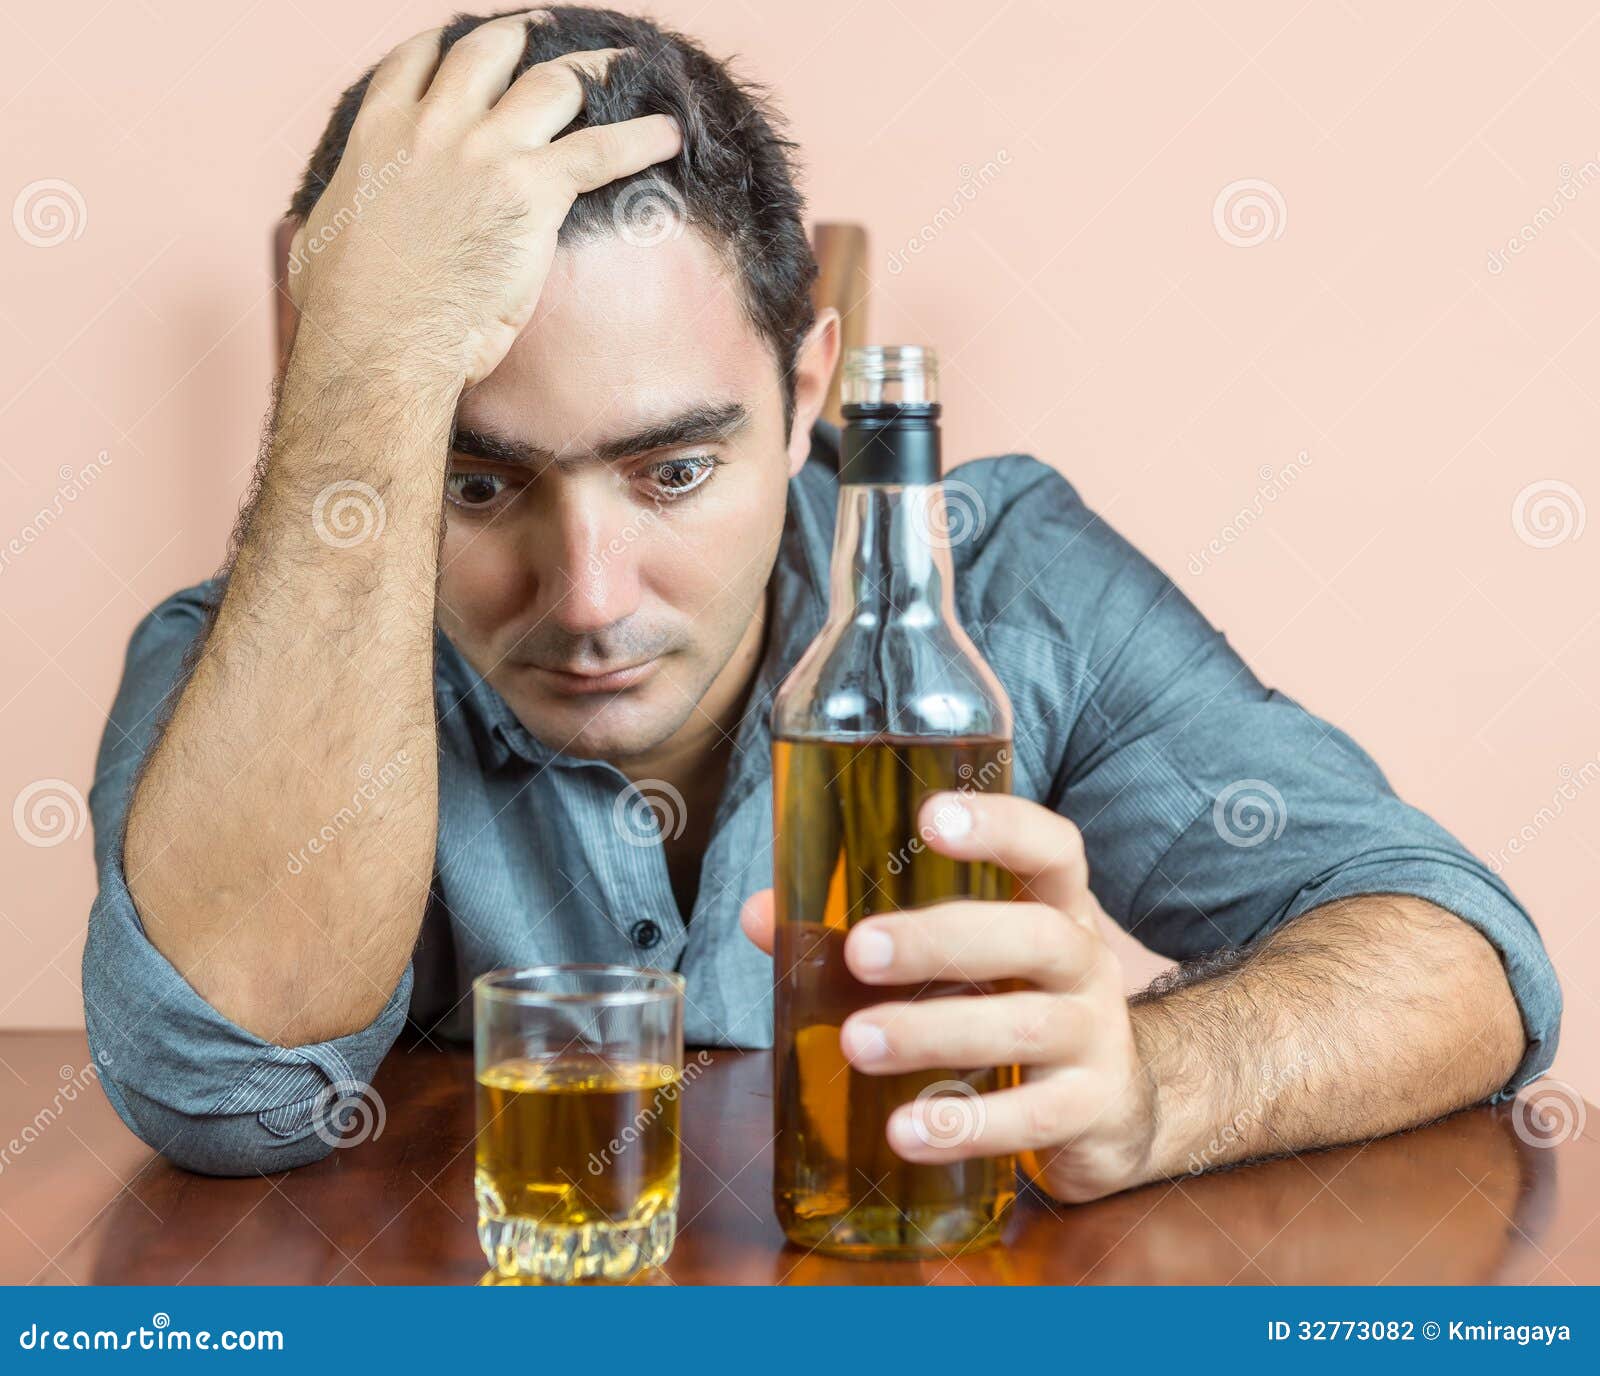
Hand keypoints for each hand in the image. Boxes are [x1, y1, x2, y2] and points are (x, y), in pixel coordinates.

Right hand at [289, 11, 680, 386]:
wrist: (382, 338)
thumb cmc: (345, 314)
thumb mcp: (320, 245)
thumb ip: (333, 221)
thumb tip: (319, 236)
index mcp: (378, 136)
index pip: (416, 63)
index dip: (449, 47)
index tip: (468, 44)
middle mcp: (434, 126)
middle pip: (489, 52)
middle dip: (524, 38)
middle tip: (549, 34)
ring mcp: (485, 150)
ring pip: (552, 84)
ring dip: (593, 72)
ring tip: (622, 68)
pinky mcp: (532, 188)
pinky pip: (601, 148)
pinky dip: (641, 137)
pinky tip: (668, 135)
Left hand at [742, 792, 1158, 1202]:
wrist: (1111, 1110)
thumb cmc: (1010, 1005)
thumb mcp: (957, 961)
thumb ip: (859, 933)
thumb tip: (759, 914)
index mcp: (1054, 906)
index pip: (1051, 847)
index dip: (1002, 825)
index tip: (931, 818)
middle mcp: (1085, 962)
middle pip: (1033, 935)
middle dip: (942, 939)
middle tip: (860, 951)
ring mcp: (1096, 1038)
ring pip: (1025, 1025)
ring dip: (935, 1032)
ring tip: (858, 1043)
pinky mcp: (1091, 1111)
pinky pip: (1034, 1117)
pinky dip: (967, 1124)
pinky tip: (908, 1130)